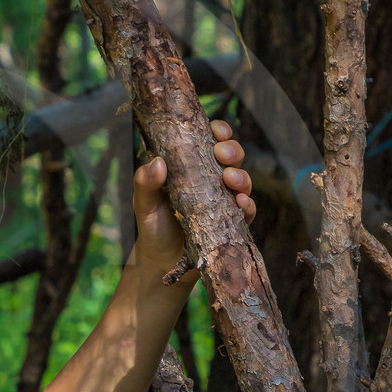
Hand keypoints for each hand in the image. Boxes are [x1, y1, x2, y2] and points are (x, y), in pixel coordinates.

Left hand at [132, 119, 253, 277]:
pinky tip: (241, 203)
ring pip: (243, 181)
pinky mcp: (232, 223)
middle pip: (232, 157)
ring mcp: (224, 201)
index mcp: (192, 166)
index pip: (210, 141)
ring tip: (230, 179)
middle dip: (232, 150)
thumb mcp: (143, 202)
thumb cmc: (153, 225)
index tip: (217, 130)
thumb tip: (157, 163)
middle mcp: (212, 180)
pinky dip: (248, 205)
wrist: (160, 261)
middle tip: (222, 154)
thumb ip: (145, 183)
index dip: (219, 131)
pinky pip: (247, 211)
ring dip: (241, 176)